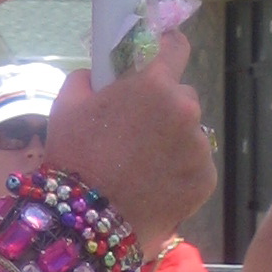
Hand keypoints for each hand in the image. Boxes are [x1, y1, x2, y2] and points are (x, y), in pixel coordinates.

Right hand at [46, 34, 213, 249]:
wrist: (86, 224)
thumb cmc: (73, 159)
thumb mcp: (66, 106)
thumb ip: (88, 79)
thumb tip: (101, 77)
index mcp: (153, 84)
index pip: (176, 46)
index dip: (166, 50)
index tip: (159, 58)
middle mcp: (185, 109)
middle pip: (182, 97)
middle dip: (164, 109)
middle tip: (137, 132)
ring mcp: (198, 147)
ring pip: (189, 135)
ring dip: (172, 143)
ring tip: (141, 168)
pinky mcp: (205, 180)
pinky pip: (194, 167)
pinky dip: (179, 174)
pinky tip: (153, 187)